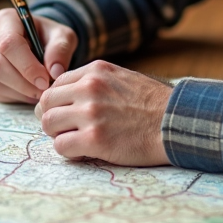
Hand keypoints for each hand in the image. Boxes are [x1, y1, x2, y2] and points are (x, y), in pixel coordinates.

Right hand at [0, 8, 77, 103]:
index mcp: (5, 20)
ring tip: (42, 90)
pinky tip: (33, 92)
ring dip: (22, 92)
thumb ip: (60, 49)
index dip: (27, 65)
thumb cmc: (51, 37)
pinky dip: (18, 97)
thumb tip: (54, 72)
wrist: (42, 45)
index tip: (45, 80)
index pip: (9, 43)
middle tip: (45, 89)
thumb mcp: (63, 36)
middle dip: (23, 82)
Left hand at [36, 60, 170, 166]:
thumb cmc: (153, 105)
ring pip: (49, 123)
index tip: (66, 113)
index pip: (56, 84)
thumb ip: (95, 82)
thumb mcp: (122, 78)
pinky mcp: (95, 139)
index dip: (57, 102)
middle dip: (52, 118)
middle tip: (65, 129)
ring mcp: (91, 113)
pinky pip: (61, 146)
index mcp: (96, 71)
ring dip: (58, 135)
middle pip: (46, 102)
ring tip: (76, 140)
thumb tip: (67, 96)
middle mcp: (90, 87)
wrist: (176, 123)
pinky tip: (84, 151)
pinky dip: (69, 152)